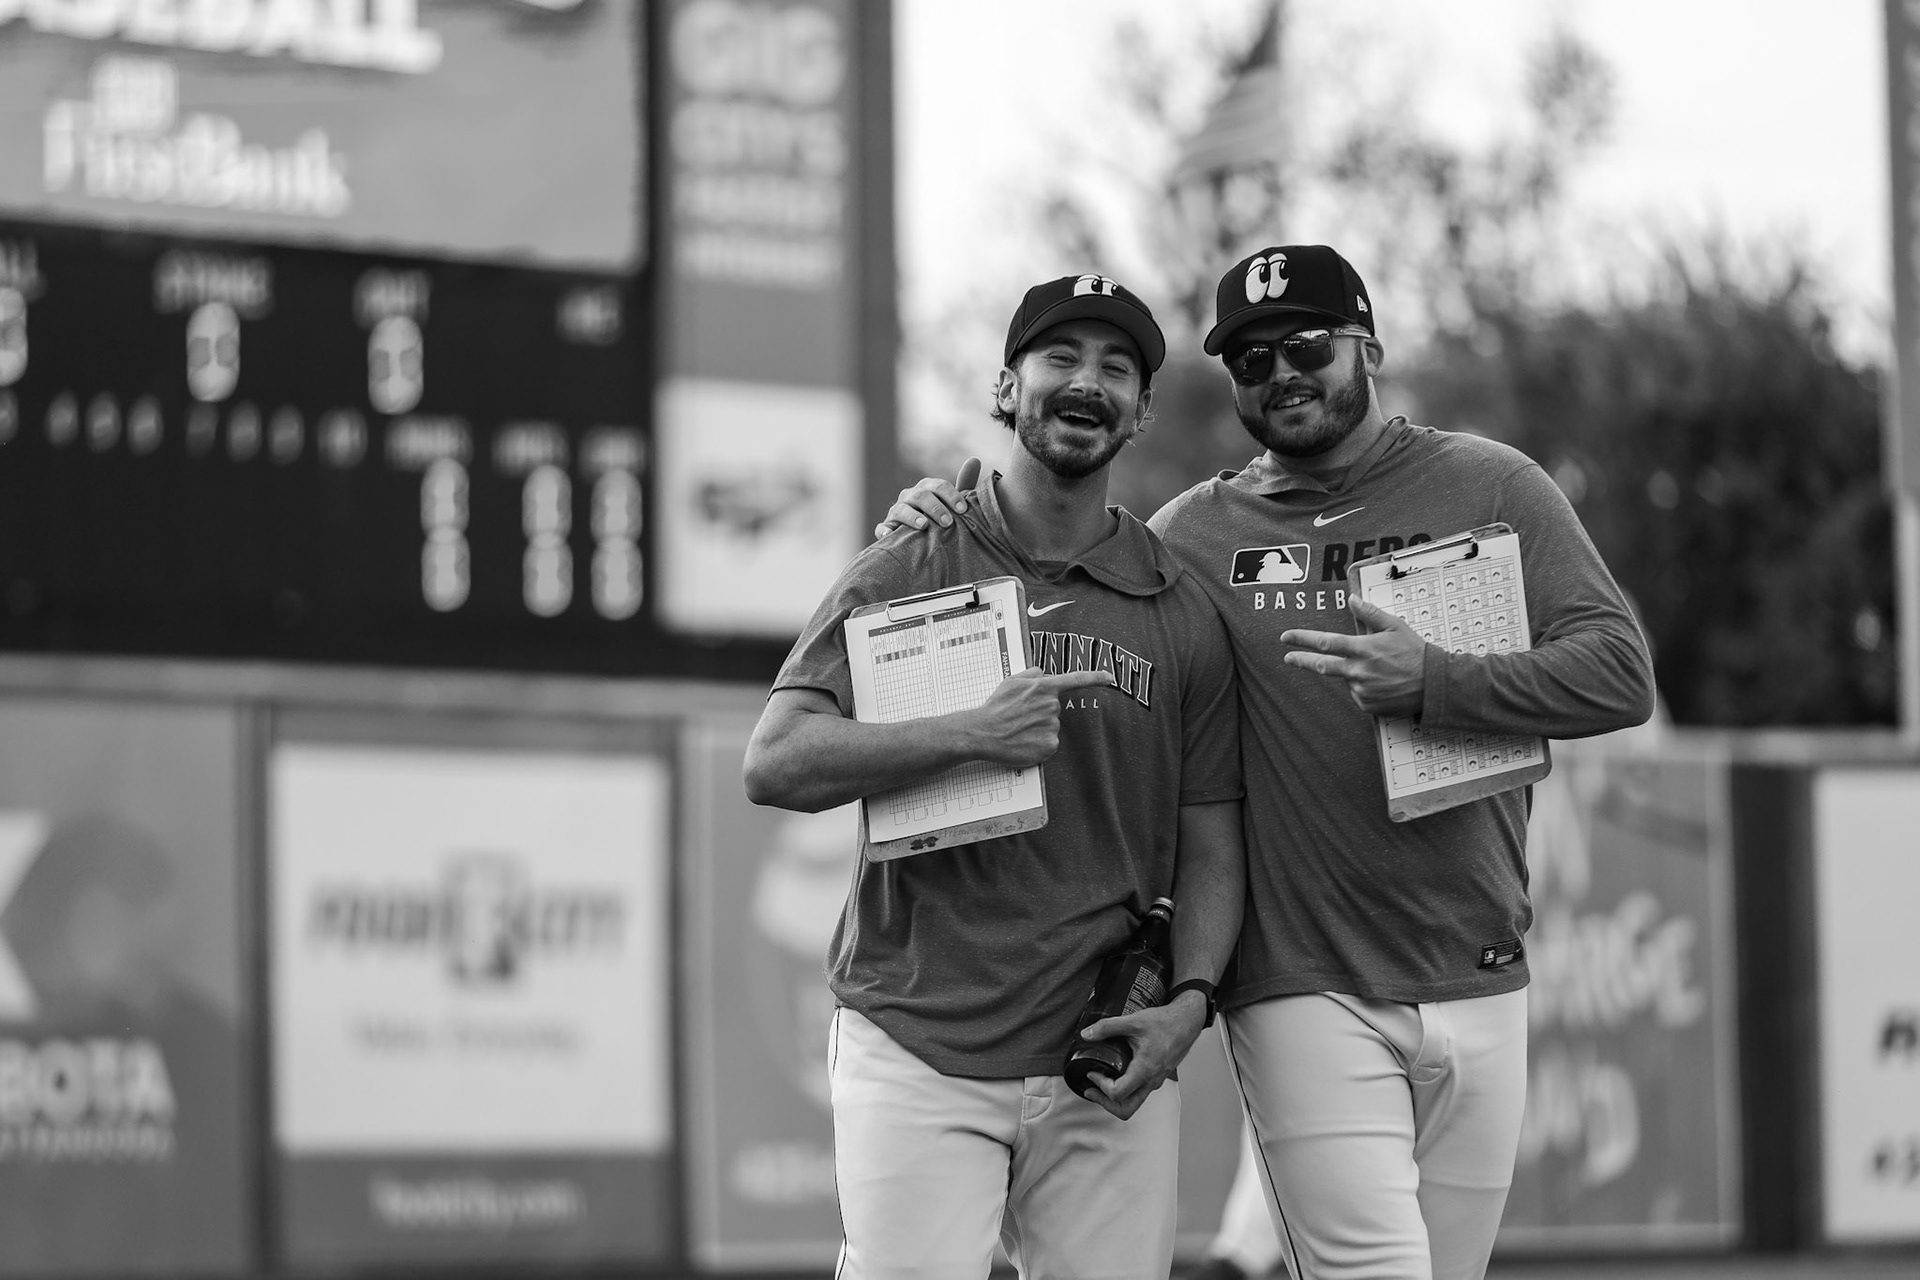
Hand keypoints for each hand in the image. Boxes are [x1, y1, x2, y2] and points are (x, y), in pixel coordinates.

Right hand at [874, 457, 980, 538]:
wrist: (918, 538)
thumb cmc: (939, 517)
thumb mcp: (951, 503)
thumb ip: (964, 484)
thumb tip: (975, 459)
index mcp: (927, 489)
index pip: (939, 486)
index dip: (951, 496)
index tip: (963, 510)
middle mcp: (910, 497)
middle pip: (921, 496)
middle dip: (935, 507)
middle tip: (948, 522)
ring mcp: (896, 512)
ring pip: (901, 510)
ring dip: (912, 516)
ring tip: (924, 525)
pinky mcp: (887, 528)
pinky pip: (882, 528)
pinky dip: (884, 531)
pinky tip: (888, 536)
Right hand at [967, 667, 1114, 767]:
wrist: (983, 732)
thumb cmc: (995, 708)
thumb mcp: (1010, 681)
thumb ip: (1031, 674)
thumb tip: (1043, 673)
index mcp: (1044, 687)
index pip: (1076, 680)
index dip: (1096, 678)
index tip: (1111, 678)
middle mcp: (1052, 706)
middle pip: (1055, 708)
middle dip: (1041, 712)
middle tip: (1020, 716)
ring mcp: (1052, 726)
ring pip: (1051, 727)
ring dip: (1038, 728)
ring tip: (1018, 729)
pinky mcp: (1049, 745)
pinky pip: (1049, 743)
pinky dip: (1038, 744)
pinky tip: (1023, 741)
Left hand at [1076, 991, 1207, 1119]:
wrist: (1187, 1021)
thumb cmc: (1167, 1023)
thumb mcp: (1133, 1021)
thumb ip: (1108, 1027)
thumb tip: (1087, 1034)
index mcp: (1145, 1069)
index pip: (1119, 1093)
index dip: (1100, 1086)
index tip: (1092, 1073)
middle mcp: (1152, 1080)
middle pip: (1126, 1109)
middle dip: (1105, 1103)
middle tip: (1091, 1090)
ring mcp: (1156, 1081)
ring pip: (1134, 1103)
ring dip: (1114, 1099)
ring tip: (1100, 1085)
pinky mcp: (1157, 1077)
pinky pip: (1139, 1093)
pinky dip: (1125, 1091)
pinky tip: (1116, 1075)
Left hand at [1281, 597, 1427, 716]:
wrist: (1434, 684)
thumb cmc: (1416, 653)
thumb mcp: (1395, 626)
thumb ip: (1370, 613)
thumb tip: (1352, 599)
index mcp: (1363, 649)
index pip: (1325, 642)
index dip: (1302, 639)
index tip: (1287, 638)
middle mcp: (1358, 670)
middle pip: (1322, 665)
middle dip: (1302, 660)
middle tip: (1289, 658)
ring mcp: (1362, 689)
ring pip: (1346, 679)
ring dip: (1353, 673)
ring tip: (1379, 669)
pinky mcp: (1368, 705)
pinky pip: (1358, 694)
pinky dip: (1364, 687)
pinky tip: (1382, 682)